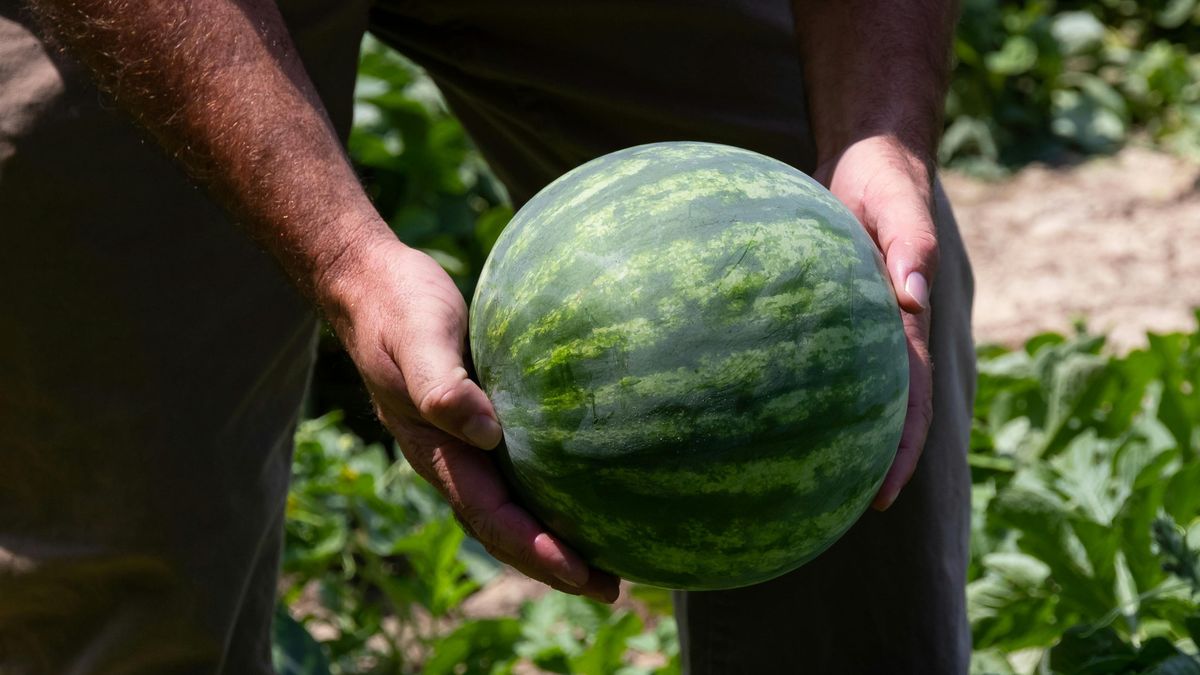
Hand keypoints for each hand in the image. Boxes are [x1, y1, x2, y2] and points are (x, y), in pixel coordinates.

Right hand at [321, 236, 620, 601]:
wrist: (373, 283)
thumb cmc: (398, 307)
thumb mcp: (419, 340)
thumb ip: (442, 387)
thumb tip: (487, 433)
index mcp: (436, 452)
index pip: (491, 518)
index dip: (535, 551)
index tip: (582, 574)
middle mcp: (454, 457)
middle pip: (505, 527)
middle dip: (553, 563)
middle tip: (610, 588)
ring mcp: (467, 441)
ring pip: (513, 503)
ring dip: (554, 534)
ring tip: (607, 555)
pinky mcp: (484, 416)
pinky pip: (521, 466)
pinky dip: (551, 488)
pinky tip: (589, 485)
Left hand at [814, 135, 937, 510]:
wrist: (865, 154)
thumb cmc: (887, 179)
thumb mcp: (902, 206)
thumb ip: (911, 248)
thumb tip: (912, 299)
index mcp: (906, 324)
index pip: (907, 403)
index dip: (898, 453)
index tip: (879, 498)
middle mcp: (880, 334)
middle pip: (874, 412)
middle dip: (859, 463)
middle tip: (830, 511)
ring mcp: (850, 324)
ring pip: (839, 389)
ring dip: (825, 432)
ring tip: (788, 476)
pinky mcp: (818, 308)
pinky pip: (803, 353)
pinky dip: (787, 382)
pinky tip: (747, 404)